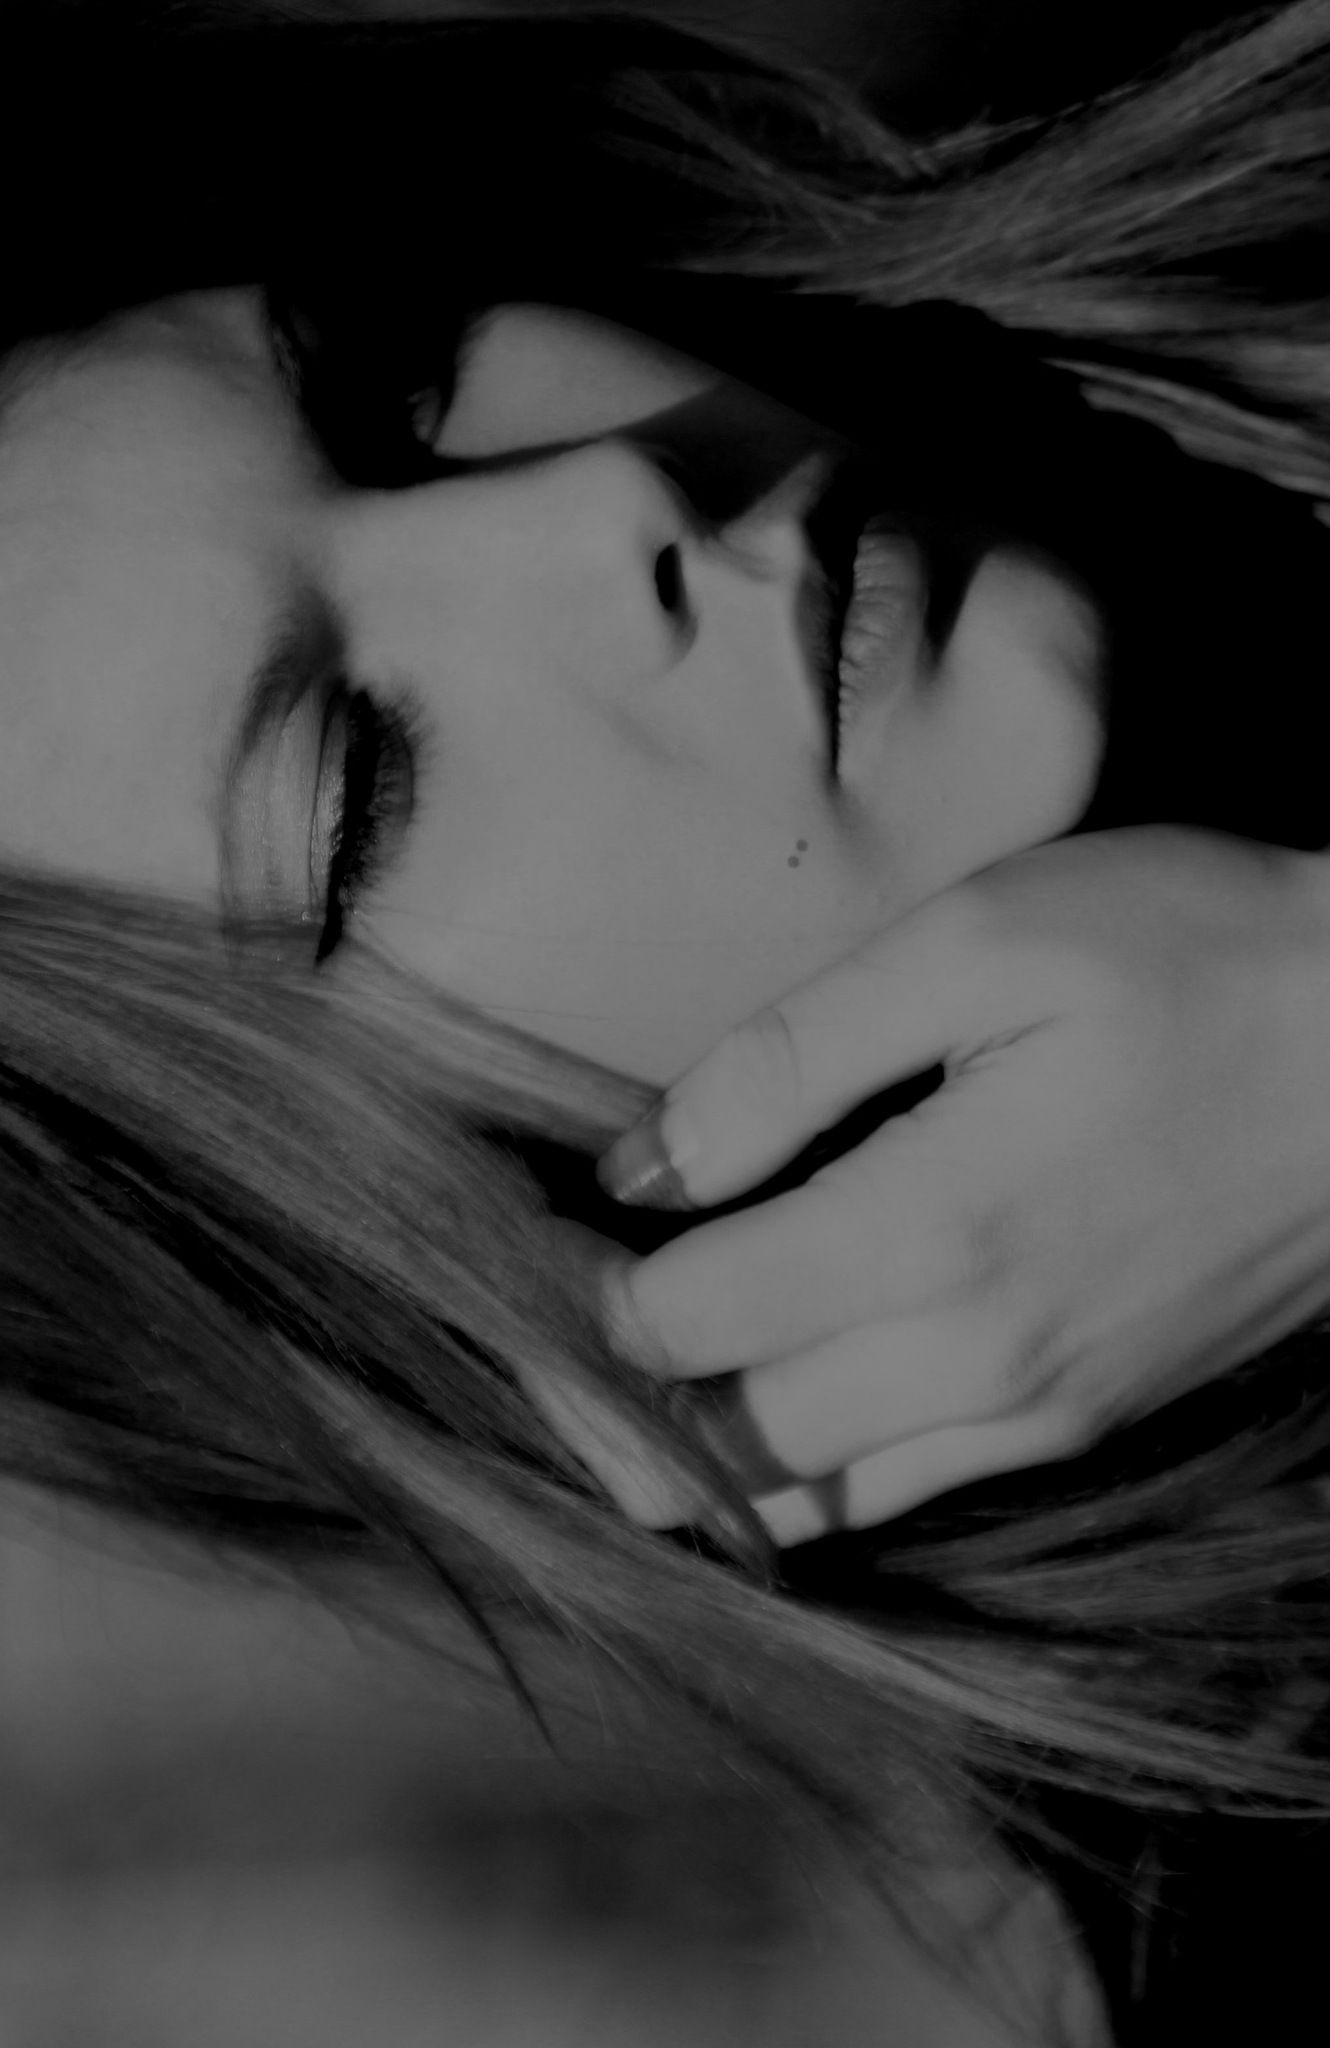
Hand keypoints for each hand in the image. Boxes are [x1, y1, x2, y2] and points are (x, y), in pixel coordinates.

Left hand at [597, 828, 1329, 1543]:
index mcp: (928, 1233)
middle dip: (602, 1385)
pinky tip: (761, 1391)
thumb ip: (787, 1059)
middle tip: (548, 1294)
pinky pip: (897, 1494)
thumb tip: (636, 1167)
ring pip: (800, 1496)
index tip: (517, 1224)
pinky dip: (797, 1466)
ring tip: (625, 1354)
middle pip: (715, 1441)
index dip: (568, 1286)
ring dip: (686, 1444)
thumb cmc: (1192, 955)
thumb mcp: (979, 941)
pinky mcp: (1083, 1418)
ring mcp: (1037, 1411)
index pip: (672, 1322)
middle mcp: (974, 1362)